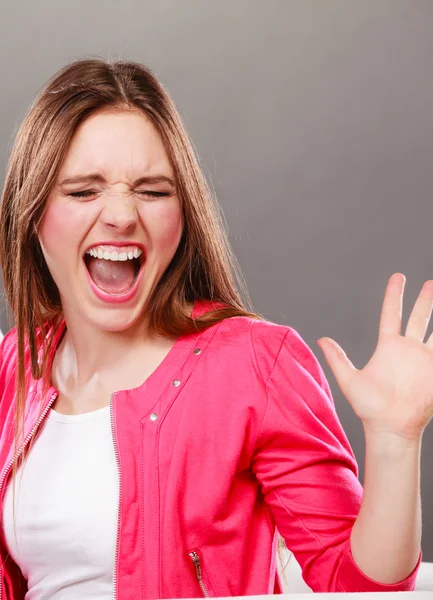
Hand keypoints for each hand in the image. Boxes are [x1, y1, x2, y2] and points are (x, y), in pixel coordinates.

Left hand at [317, 273, 432, 441]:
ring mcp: (424, 359)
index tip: (398, 277)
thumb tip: (321, 340)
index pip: (391, 313)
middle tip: (430, 283)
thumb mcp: (349, 380)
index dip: (394, 295)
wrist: (390, 428)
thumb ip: (337, 358)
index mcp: (388, 346)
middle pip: (418, 317)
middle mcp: (408, 349)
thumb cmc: (369, 408)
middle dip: (425, 300)